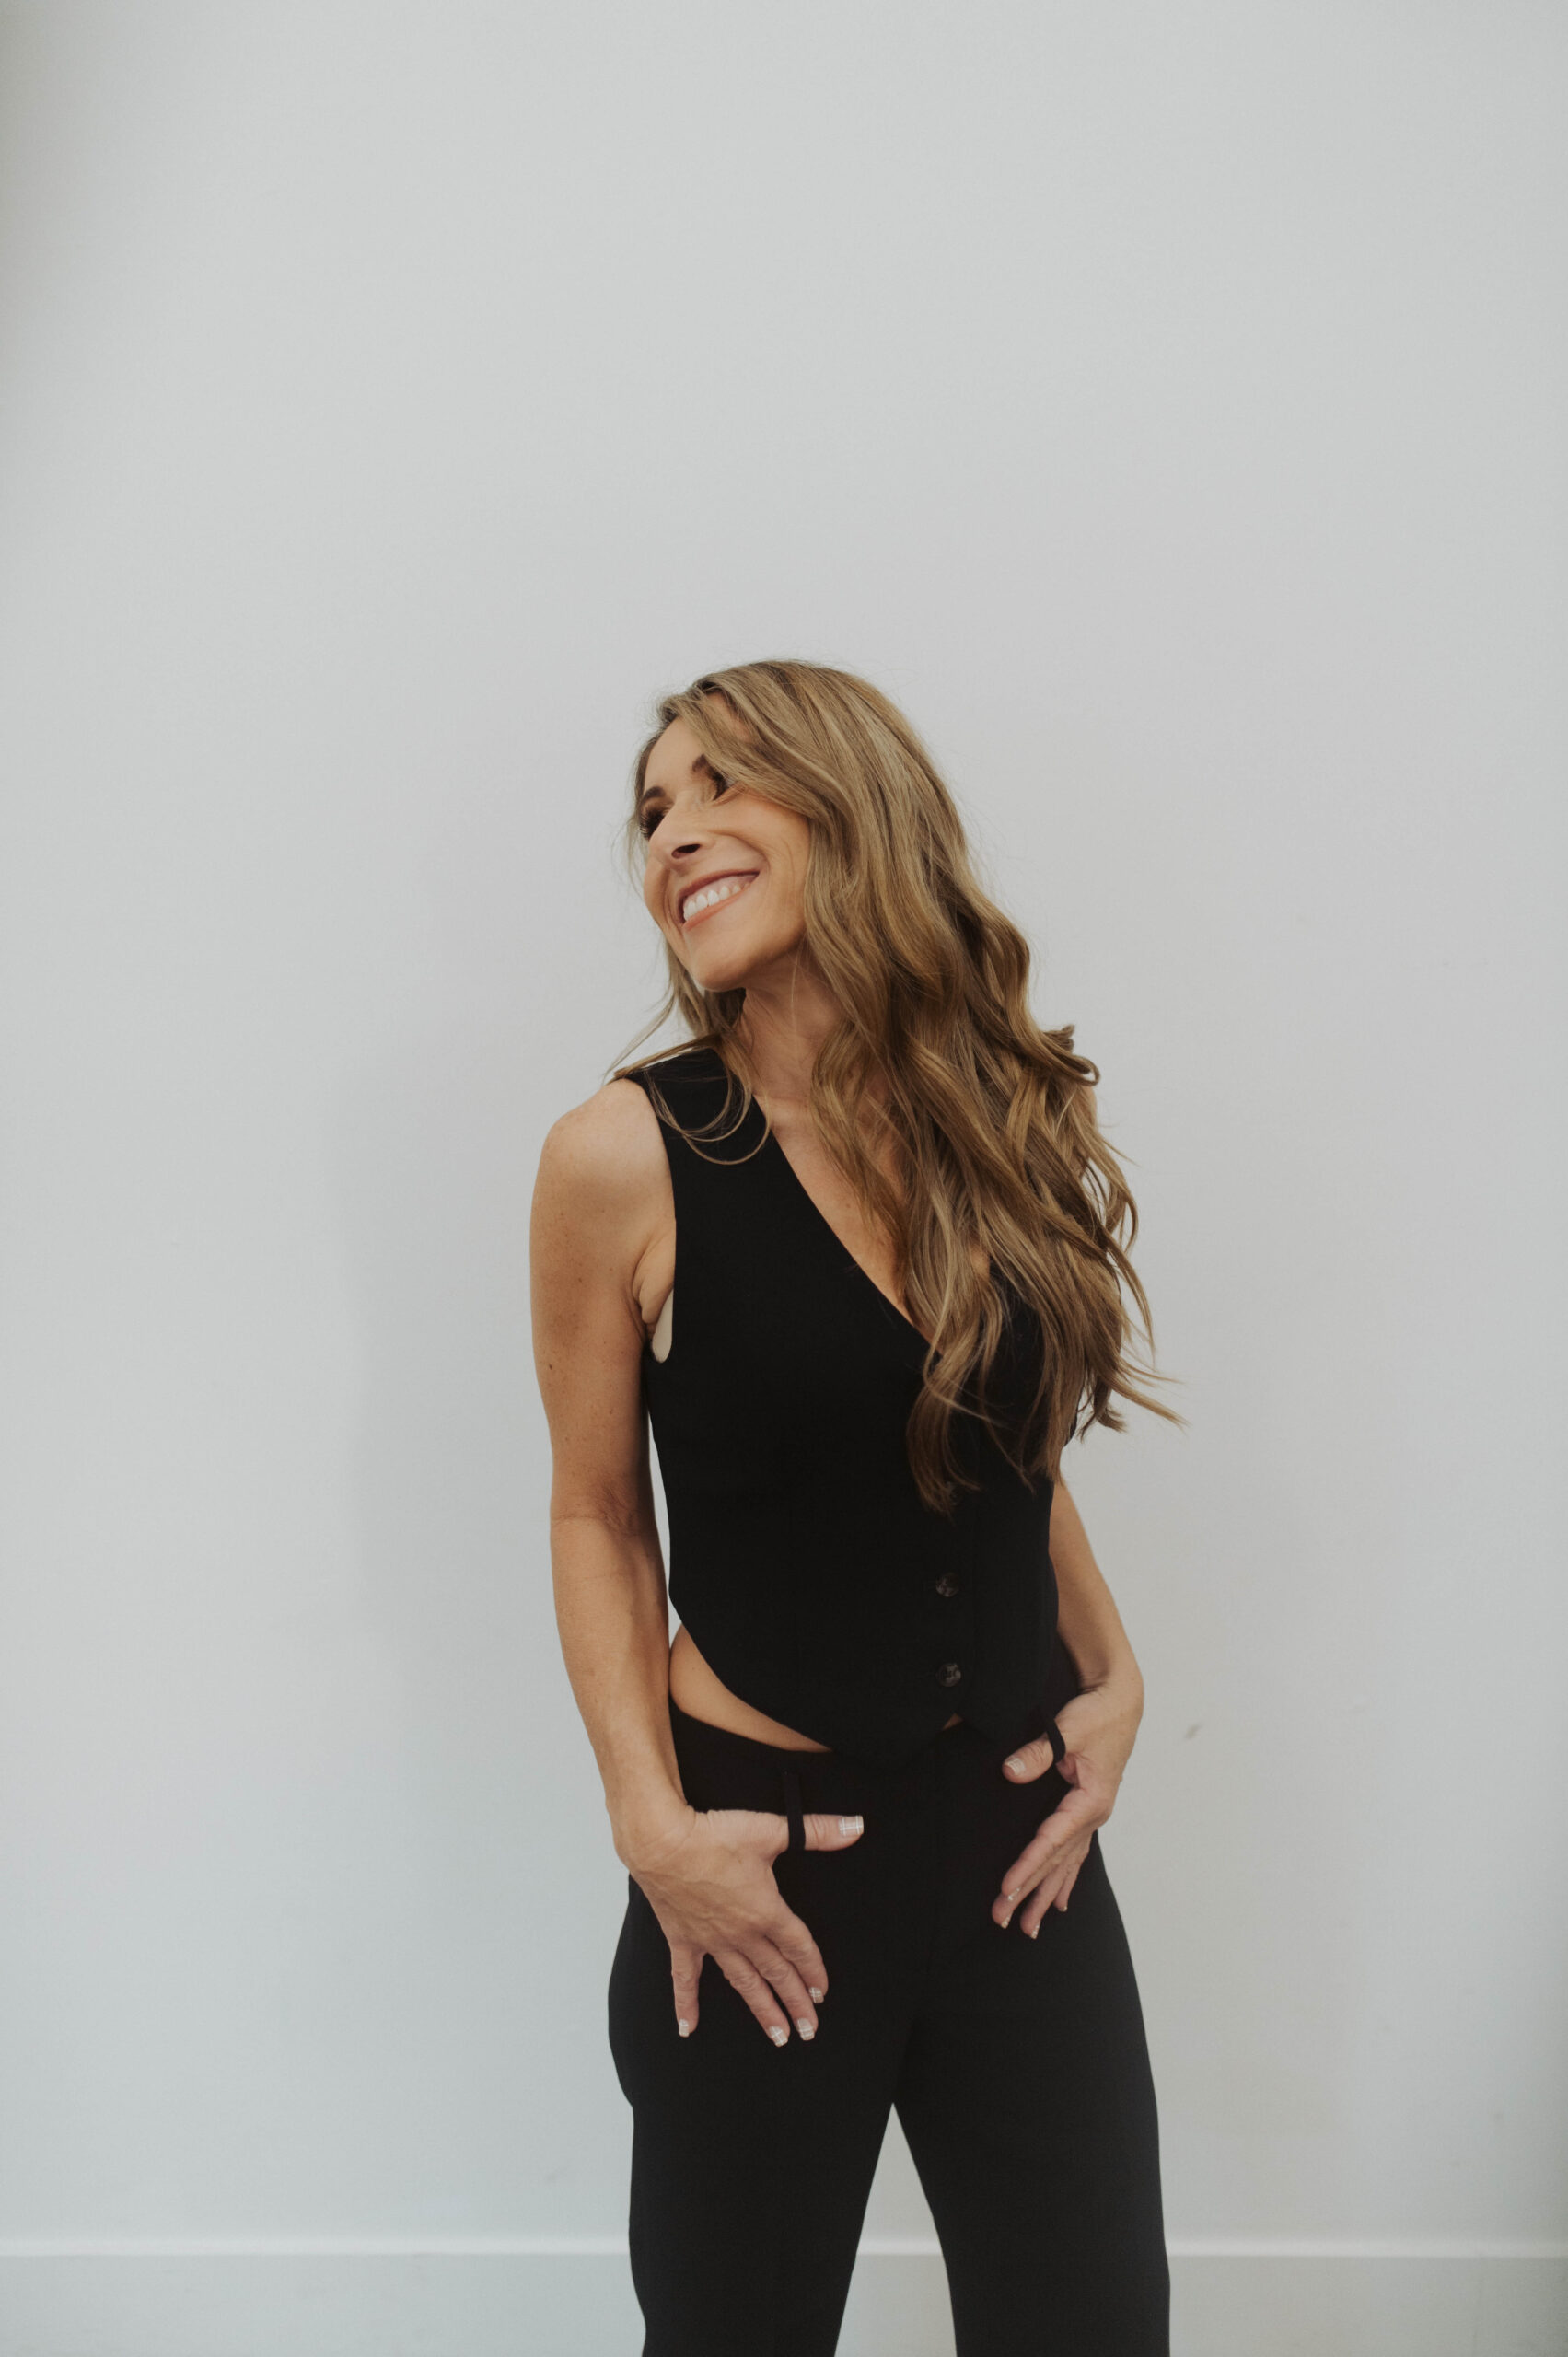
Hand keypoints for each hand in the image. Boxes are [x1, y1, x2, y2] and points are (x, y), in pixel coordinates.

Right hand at [629, 1802, 864, 2044]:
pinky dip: (686, 2005)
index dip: (814, 1970)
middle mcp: (742, 1934)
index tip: (823, 1993)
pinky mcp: (683, 1940)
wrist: (663, 1843)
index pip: (799, 1947)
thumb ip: (818, 1831)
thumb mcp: (771, 1831)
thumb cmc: (714, 1835)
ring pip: (743, 1983)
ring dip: (762, 2010)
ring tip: (778, 2036)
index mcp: (766, 1912)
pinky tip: (688, 2029)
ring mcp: (712, 1941)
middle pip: (777, 1973)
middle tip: (810, 2030)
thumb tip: (856, 1826)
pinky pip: (685, 1979)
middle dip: (796, 2002)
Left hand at [992, 1670, 1143, 1936]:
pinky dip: (1066, 1879)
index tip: (1005, 1888)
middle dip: (1029, 1892)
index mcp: (1090, 1801)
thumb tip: (1011, 1772)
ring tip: (1028, 1928)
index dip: (1027, 1866)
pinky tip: (1060, 1902)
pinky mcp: (1088, 1810)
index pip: (1051, 1841)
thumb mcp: (1068, 1730)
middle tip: (1001, 1919)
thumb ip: (1040, 1753)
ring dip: (1046, 1896)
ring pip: (1066, 1865)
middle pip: (1056, 1862)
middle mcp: (1093, 1816)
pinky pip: (1075, 1853)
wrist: (1120, 1702)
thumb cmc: (1097, 1714)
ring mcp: (1092, 1816)